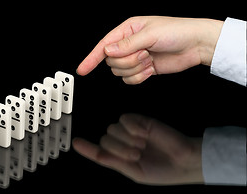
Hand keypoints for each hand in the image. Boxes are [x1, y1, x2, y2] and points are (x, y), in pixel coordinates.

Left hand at [72, 113, 202, 184]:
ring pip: (113, 129)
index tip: (76, 142)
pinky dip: (132, 127)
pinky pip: (125, 119)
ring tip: (143, 145)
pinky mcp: (140, 121)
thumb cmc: (161, 170)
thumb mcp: (134, 172)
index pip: (99, 151)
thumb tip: (94, 154)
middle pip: (106, 139)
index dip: (86, 147)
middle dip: (119, 148)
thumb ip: (111, 161)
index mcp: (121, 158)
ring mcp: (131, 131)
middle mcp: (123, 143)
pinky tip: (144, 133)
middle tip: (137, 154)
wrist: (184, 161)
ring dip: (127, 139)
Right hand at [77, 16, 222, 83]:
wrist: (196, 45)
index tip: (82, 70)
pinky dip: (140, 77)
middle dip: (127, 61)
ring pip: (120, 72)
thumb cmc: (177, 32)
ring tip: (149, 59)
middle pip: (112, 61)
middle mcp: (129, 45)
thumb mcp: (150, 34)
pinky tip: (151, 69)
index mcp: (127, 30)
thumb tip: (107, 51)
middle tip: (144, 54)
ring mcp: (135, 58)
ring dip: (135, 69)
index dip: (91, 58)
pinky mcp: (142, 69)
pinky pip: (130, 80)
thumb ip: (127, 45)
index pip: (103, 46)